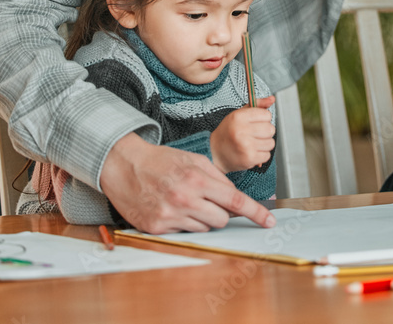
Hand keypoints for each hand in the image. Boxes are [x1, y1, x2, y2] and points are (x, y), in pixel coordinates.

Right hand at [100, 132, 274, 233]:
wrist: (124, 166)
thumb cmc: (160, 161)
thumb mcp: (193, 160)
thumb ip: (217, 178)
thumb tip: (235, 197)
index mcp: (197, 179)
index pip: (234, 201)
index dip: (255, 212)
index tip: (269, 221)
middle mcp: (185, 199)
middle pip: (222, 219)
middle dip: (220, 212)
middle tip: (205, 199)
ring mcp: (170, 216)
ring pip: (205, 229)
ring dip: (201, 218)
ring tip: (184, 200)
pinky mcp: (157, 228)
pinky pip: (185, 233)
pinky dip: (183, 223)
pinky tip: (171, 208)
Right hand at [210, 95, 276, 172]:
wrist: (214, 153)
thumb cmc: (228, 132)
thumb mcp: (239, 114)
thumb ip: (257, 105)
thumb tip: (272, 99)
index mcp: (238, 117)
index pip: (267, 115)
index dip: (263, 119)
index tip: (255, 123)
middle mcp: (242, 130)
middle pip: (270, 129)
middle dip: (265, 132)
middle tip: (254, 135)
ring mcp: (246, 145)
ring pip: (271, 143)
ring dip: (264, 144)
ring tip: (252, 144)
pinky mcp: (249, 158)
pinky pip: (267, 155)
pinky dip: (261, 155)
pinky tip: (251, 152)